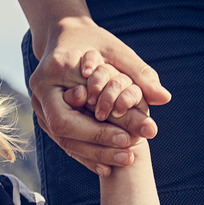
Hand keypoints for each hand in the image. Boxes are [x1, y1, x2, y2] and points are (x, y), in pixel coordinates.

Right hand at [29, 17, 170, 175]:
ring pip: (63, 140)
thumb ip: (139, 73)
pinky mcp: (45, 118)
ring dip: (95, 154)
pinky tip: (107, 168)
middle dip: (98, 145)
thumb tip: (164, 98)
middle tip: (130, 154)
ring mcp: (39, 107)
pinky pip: (64, 142)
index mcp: (53, 70)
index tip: (130, 137)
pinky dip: (86, 155)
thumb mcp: (116, 50)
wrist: (65, 36)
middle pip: (64, 129)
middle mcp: (40, 92)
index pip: (75, 106)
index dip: (99, 128)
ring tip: (125, 160)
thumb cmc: (93, 41)